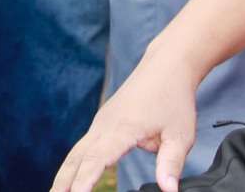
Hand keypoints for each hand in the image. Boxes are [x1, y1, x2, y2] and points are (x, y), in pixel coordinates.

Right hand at [50, 48, 200, 191]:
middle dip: (63, 182)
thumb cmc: (174, 98)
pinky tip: (68, 180)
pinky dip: (72, 164)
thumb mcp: (181, 134)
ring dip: (63, 175)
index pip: (98, 157)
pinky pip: (82, 147)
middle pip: (77, 157)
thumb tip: (169, 190)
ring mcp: (101, 123)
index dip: (86, 178)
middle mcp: (105, 125)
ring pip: (75, 153)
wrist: (165, 67)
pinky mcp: (102, 123)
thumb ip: (171, 164)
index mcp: (123, 127)